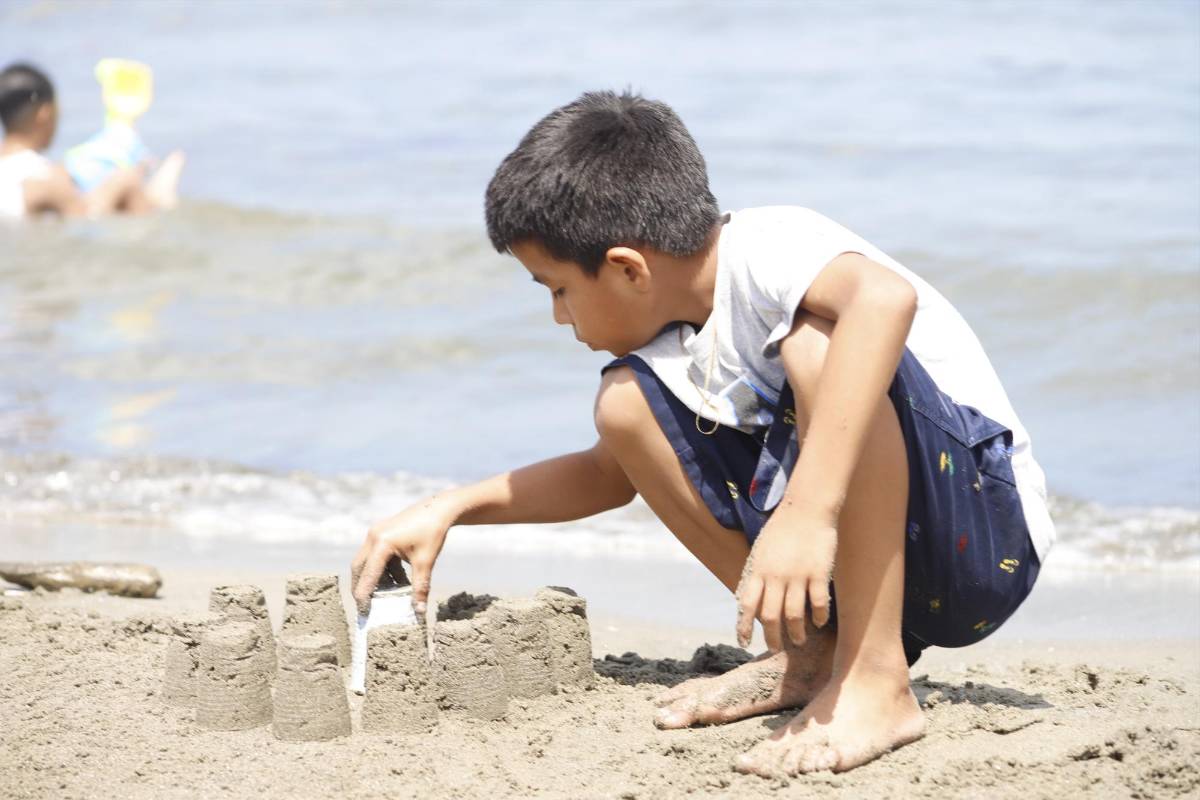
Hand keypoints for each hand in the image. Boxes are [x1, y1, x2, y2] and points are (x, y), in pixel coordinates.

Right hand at [350, 496, 454, 616]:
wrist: (439, 508)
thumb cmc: (433, 533)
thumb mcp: (426, 562)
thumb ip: (420, 588)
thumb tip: (419, 612)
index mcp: (382, 544)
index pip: (367, 576)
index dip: (364, 597)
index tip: (365, 614)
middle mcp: (373, 537)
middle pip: (359, 569)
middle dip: (361, 588)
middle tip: (366, 606)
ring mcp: (375, 533)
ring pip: (366, 562)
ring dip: (373, 578)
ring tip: (384, 596)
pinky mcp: (381, 532)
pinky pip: (375, 554)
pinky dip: (382, 569)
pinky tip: (396, 580)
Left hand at [735, 509, 835, 651]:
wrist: (806, 508)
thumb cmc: (782, 529)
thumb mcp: (761, 550)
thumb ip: (758, 575)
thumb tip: (753, 600)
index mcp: (758, 570)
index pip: (747, 605)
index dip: (744, 626)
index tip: (744, 642)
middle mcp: (775, 576)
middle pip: (770, 617)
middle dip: (772, 638)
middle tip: (775, 648)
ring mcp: (797, 575)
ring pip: (794, 615)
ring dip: (796, 633)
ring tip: (798, 640)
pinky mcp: (818, 573)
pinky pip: (818, 603)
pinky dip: (818, 617)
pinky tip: (818, 622)